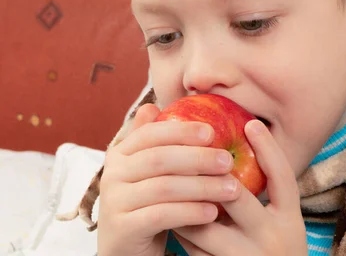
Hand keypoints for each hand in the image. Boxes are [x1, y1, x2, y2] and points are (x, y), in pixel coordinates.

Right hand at [97, 104, 241, 255]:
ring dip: (203, 187)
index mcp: (121, 153)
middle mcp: (112, 174)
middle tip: (229, 161)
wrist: (126, 249)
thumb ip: (153, 142)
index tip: (212, 132)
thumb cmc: (147, 203)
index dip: (181, 130)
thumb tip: (151, 106)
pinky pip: (161, 215)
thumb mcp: (150, 171)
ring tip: (232, 188)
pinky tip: (213, 212)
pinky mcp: (122, 228)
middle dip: (199, 158)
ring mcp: (114, 201)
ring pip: (164, 187)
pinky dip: (190, 212)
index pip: (151, 133)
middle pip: (160, 158)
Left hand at [172, 120, 307, 255]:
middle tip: (192, 154)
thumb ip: (270, 200)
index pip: (283, 177)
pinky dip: (182, 233)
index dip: (269, 148)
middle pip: (236, 197)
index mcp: (291, 222)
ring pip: (204, 225)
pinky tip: (175, 222)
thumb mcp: (283, 228)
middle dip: (210, 175)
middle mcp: (274, 240)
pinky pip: (194, 251)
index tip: (251, 123)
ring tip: (173, 186)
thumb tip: (244, 156)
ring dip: (186, 205)